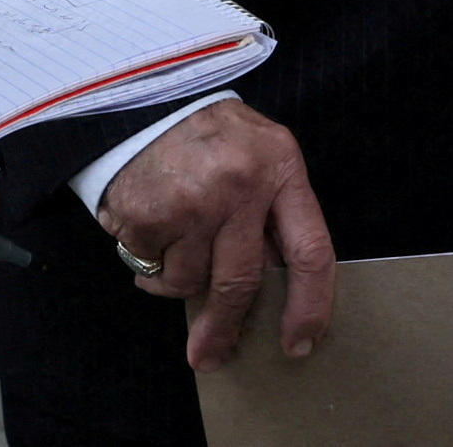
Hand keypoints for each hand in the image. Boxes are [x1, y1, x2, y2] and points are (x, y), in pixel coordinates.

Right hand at [100, 99, 335, 371]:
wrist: (142, 97)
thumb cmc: (209, 133)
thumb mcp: (259, 152)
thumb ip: (273, 211)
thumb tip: (274, 291)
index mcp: (280, 168)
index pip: (310, 251)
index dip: (310, 305)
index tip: (299, 344)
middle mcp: (240, 186)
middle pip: (241, 282)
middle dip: (225, 326)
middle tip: (210, 354)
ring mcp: (192, 202)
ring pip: (190, 281)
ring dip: (176, 277)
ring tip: (170, 241)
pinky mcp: (148, 214)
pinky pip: (150, 267)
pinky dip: (147, 259)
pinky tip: (148, 225)